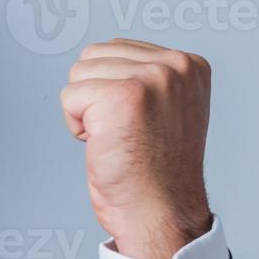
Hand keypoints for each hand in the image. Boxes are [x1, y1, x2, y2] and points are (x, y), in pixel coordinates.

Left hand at [60, 39, 213, 258]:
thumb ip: (148, 76)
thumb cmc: (156, 170)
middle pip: (93, 56)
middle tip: (123, 132)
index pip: (117, 48)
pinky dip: (76, 126)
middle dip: (94, 97)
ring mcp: (151, 78)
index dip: (111, 90)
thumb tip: (108, 55)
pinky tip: (105, 144)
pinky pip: (69, 97)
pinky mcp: (123, 96)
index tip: (138, 123)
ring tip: (116, 137)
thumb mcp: (167, 108)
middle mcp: (176, 66)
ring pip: (78, 75)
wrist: (160, 210)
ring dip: (85, 112)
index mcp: (189, 64)